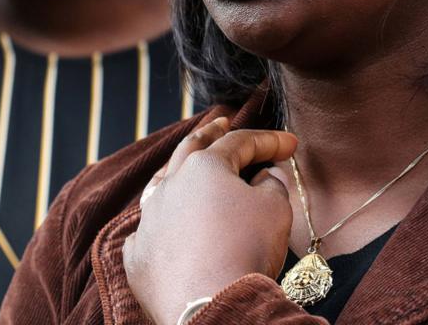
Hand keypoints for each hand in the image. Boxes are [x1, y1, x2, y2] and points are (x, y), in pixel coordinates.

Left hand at [123, 118, 298, 324]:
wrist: (210, 305)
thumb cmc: (246, 251)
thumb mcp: (274, 210)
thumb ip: (269, 184)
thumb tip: (260, 178)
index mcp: (202, 168)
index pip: (238, 143)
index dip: (267, 140)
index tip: (290, 144)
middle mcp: (168, 186)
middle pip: (190, 150)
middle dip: (210, 134)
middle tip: (222, 122)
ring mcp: (148, 219)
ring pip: (161, 185)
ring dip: (178, 172)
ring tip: (188, 162)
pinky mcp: (137, 254)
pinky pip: (149, 230)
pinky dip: (163, 223)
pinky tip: (168, 224)